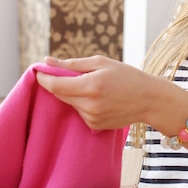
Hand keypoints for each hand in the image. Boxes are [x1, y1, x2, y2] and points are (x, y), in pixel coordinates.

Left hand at [35, 55, 158, 130]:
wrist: (149, 100)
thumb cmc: (127, 76)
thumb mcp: (101, 62)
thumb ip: (72, 64)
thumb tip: (47, 61)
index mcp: (91, 86)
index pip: (56, 85)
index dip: (43, 78)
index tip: (38, 71)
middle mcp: (89, 105)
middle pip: (60, 95)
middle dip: (56, 83)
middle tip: (62, 72)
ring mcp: (92, 118)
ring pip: (70, 103)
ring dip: (72, 93)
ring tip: (92, 85)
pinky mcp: (95, 126)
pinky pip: (80, 112)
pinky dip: (82, 103)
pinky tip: (99, 98)